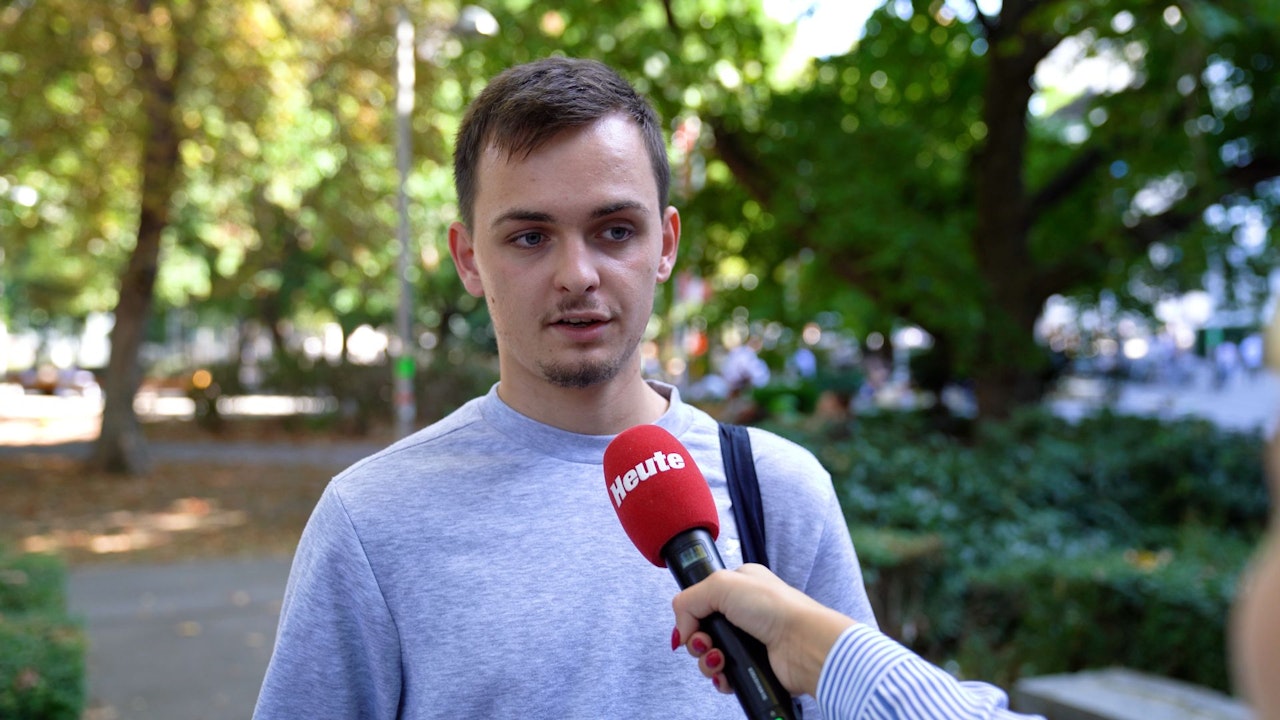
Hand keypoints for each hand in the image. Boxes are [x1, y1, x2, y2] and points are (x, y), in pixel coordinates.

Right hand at [671, 564, 855, 696]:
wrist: (804, 644)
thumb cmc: (775, 608)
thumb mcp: (721, 585)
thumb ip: (689, 600)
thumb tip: (682, 629)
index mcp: (738, 585)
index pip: (699, 600)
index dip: (690, 615)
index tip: (691, 625)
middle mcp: (743, 612)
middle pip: (701, 630)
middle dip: (697, 641)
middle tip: (707, 643)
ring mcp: (748, 640)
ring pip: (710, 654)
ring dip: (707, 661)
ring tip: (720, 660)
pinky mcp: (753, 665)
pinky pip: (724, 675)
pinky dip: (720, 677)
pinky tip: (726, 674)